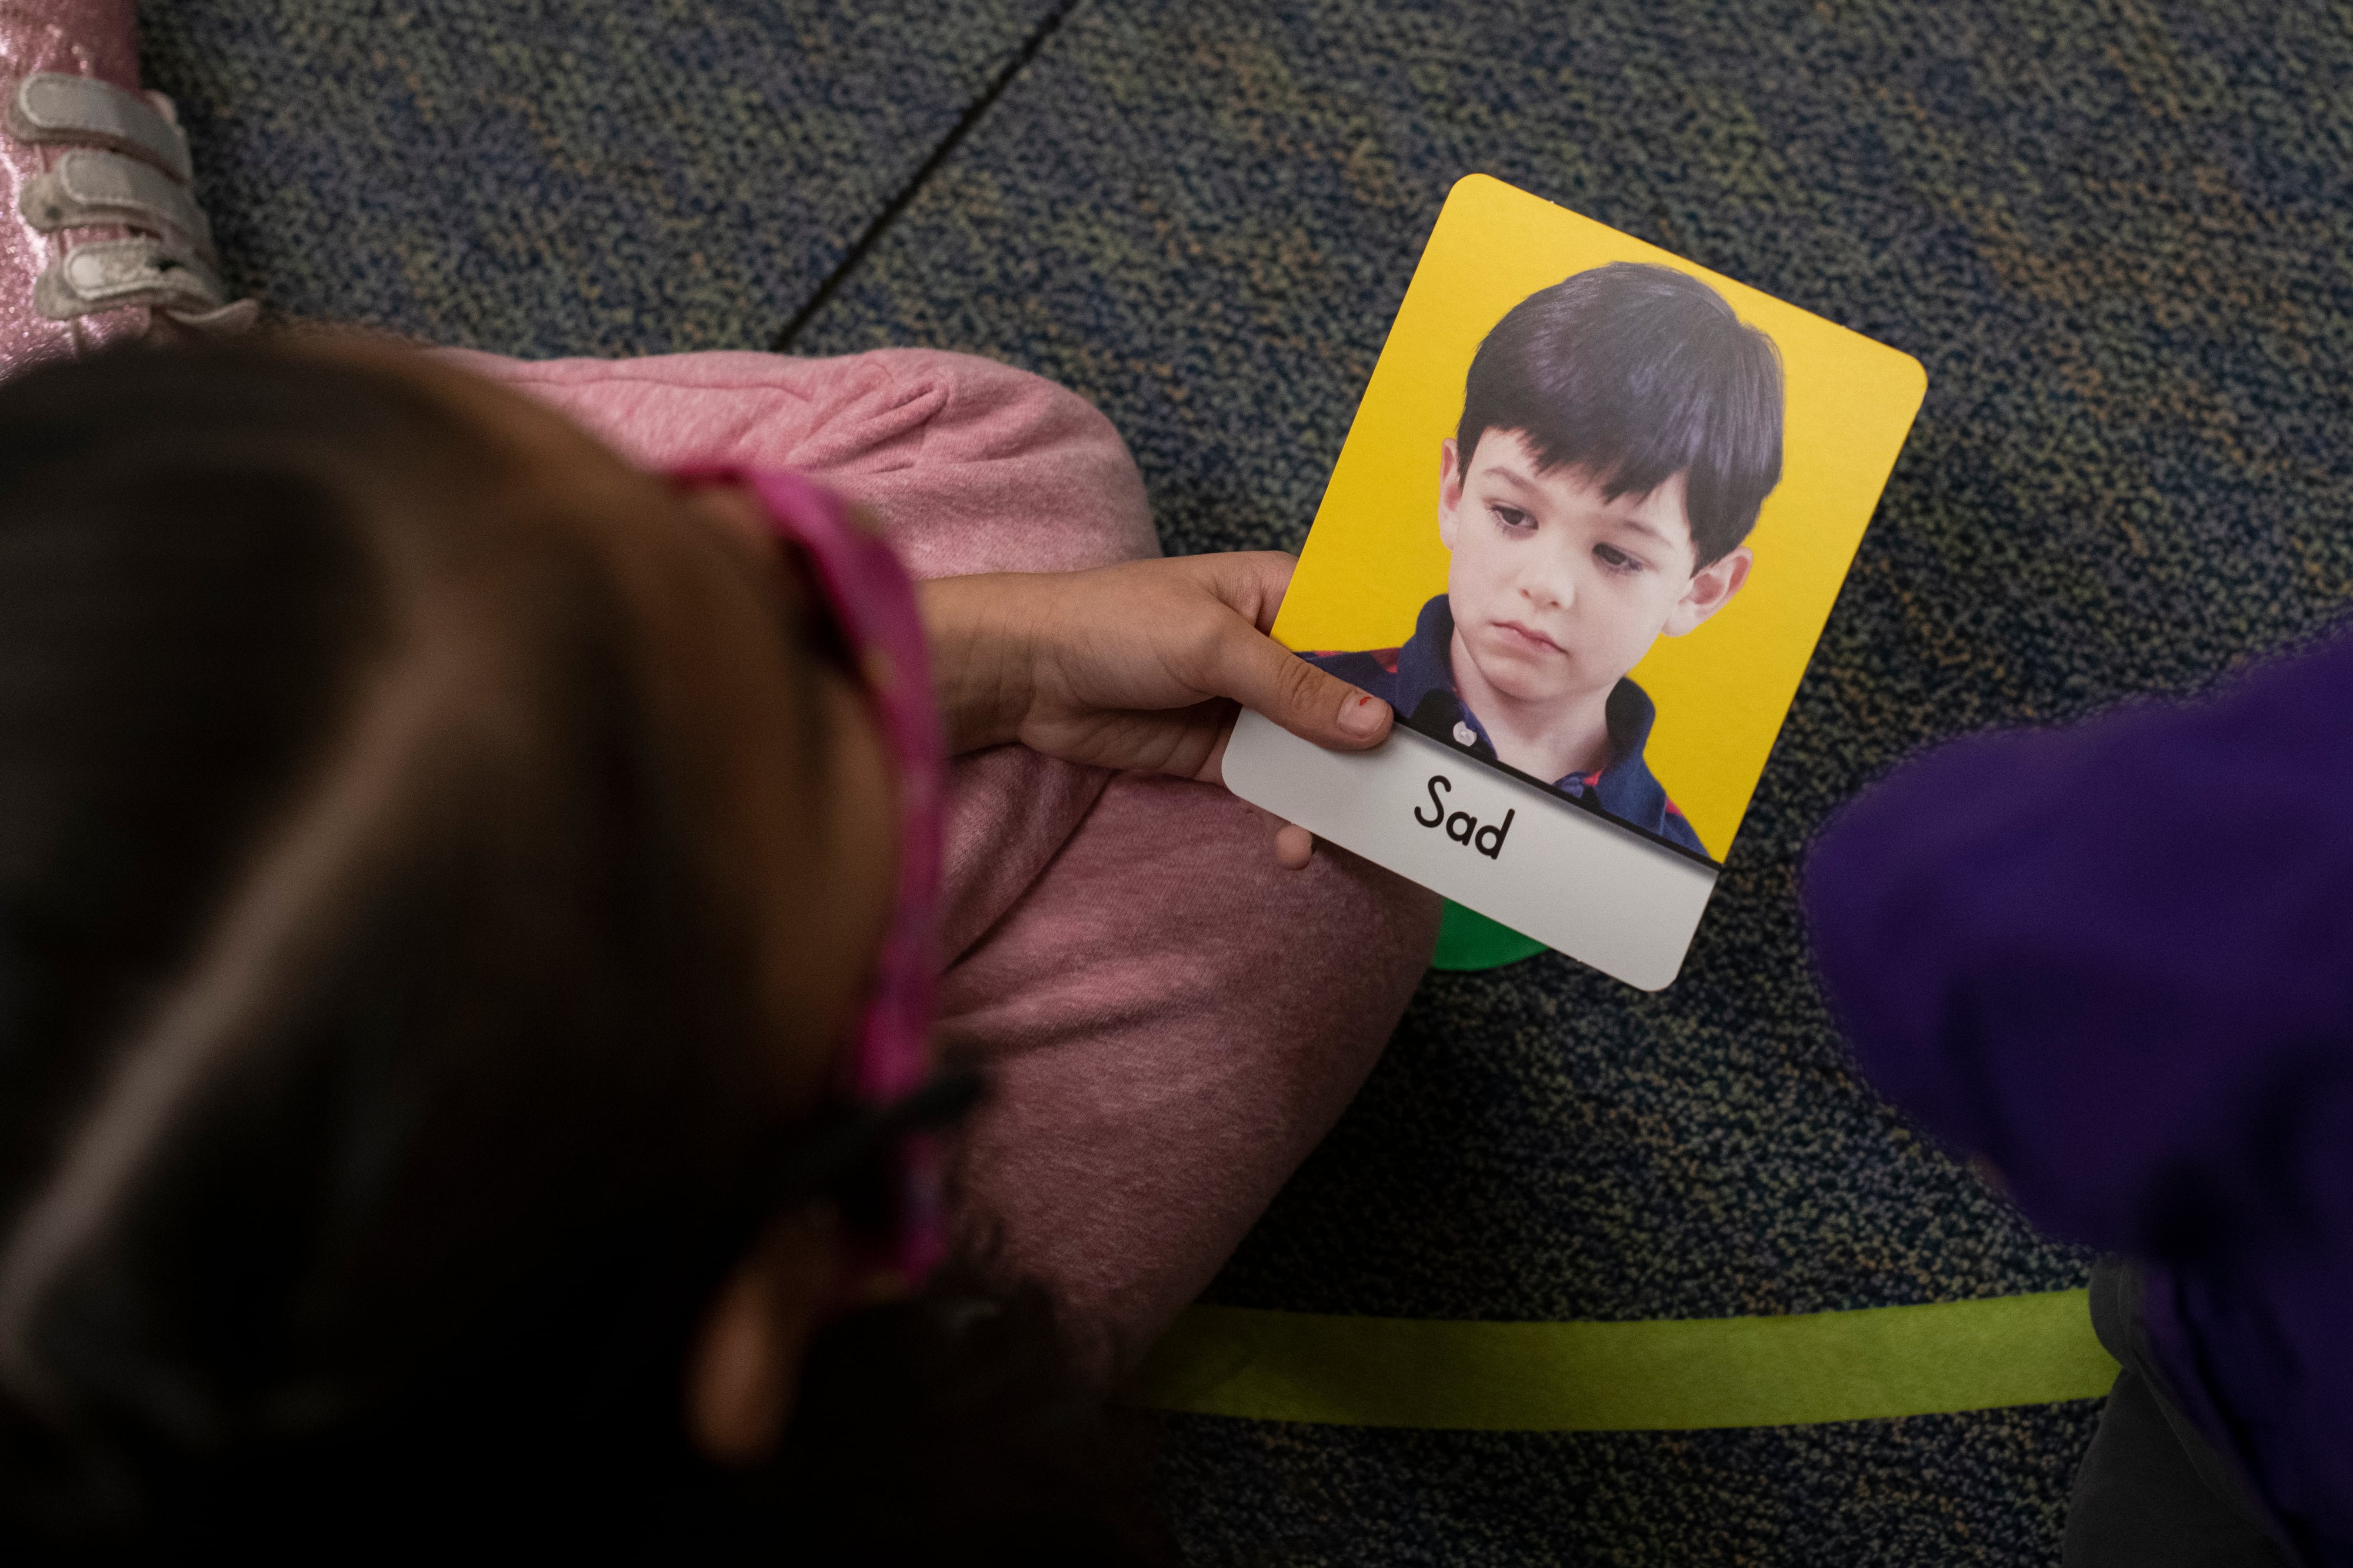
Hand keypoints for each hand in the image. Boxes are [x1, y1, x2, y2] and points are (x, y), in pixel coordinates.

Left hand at [918, 553, 1390, 864]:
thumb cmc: (1117, 623)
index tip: (1448, 727)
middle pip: (1351, 704)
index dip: (1406, 679)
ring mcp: (1254, 708)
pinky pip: (1276, 788)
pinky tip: (1296, 844)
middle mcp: (1281, 651)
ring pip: (1319, 754)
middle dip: (1380, 750)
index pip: (1365, 636)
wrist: (1028, 673)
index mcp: (1287, 597)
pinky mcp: (1225, 756)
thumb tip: (1376, 725)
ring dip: (1337, 793)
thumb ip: (1294, 687)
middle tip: (1415, 798)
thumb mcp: (1212, 643)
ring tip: (1355, 834)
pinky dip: (1291, 816)